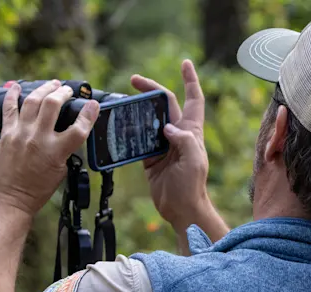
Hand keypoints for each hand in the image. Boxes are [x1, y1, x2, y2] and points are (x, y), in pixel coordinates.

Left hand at [0, 81, 99, 215]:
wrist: (10, 198)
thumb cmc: (37, 189)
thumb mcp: (61, 171)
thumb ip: (66, 150)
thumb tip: (70, 133)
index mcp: (56, 152)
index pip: (78, 128)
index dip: (89, 114)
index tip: (94, 104)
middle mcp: (38, 139)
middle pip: (53, 105)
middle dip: (63, 93)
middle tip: (68, 91)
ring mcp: (20, 134)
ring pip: (33, 101)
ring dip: (44, 89)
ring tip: (52, 85)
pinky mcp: (6, 134)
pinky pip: (9, 109)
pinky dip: (13, 95)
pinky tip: (18, 87)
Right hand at [130, 60, 210, 227]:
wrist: (180, 209)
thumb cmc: (191, 186)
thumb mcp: (194, 160)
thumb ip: (184, 140)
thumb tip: (167, 126)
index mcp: (192, 131)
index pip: (193, 99)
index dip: (190, 80)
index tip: (185, 63)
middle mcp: (178, 134)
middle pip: (164, 104)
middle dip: (151, 89)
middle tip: (133, 81)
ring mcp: (163, 145)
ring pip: (148, 119)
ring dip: (136, 110)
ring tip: (121, 102)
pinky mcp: (151, 157)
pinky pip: (137, 139)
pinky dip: (128, 131)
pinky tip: (117, 126)